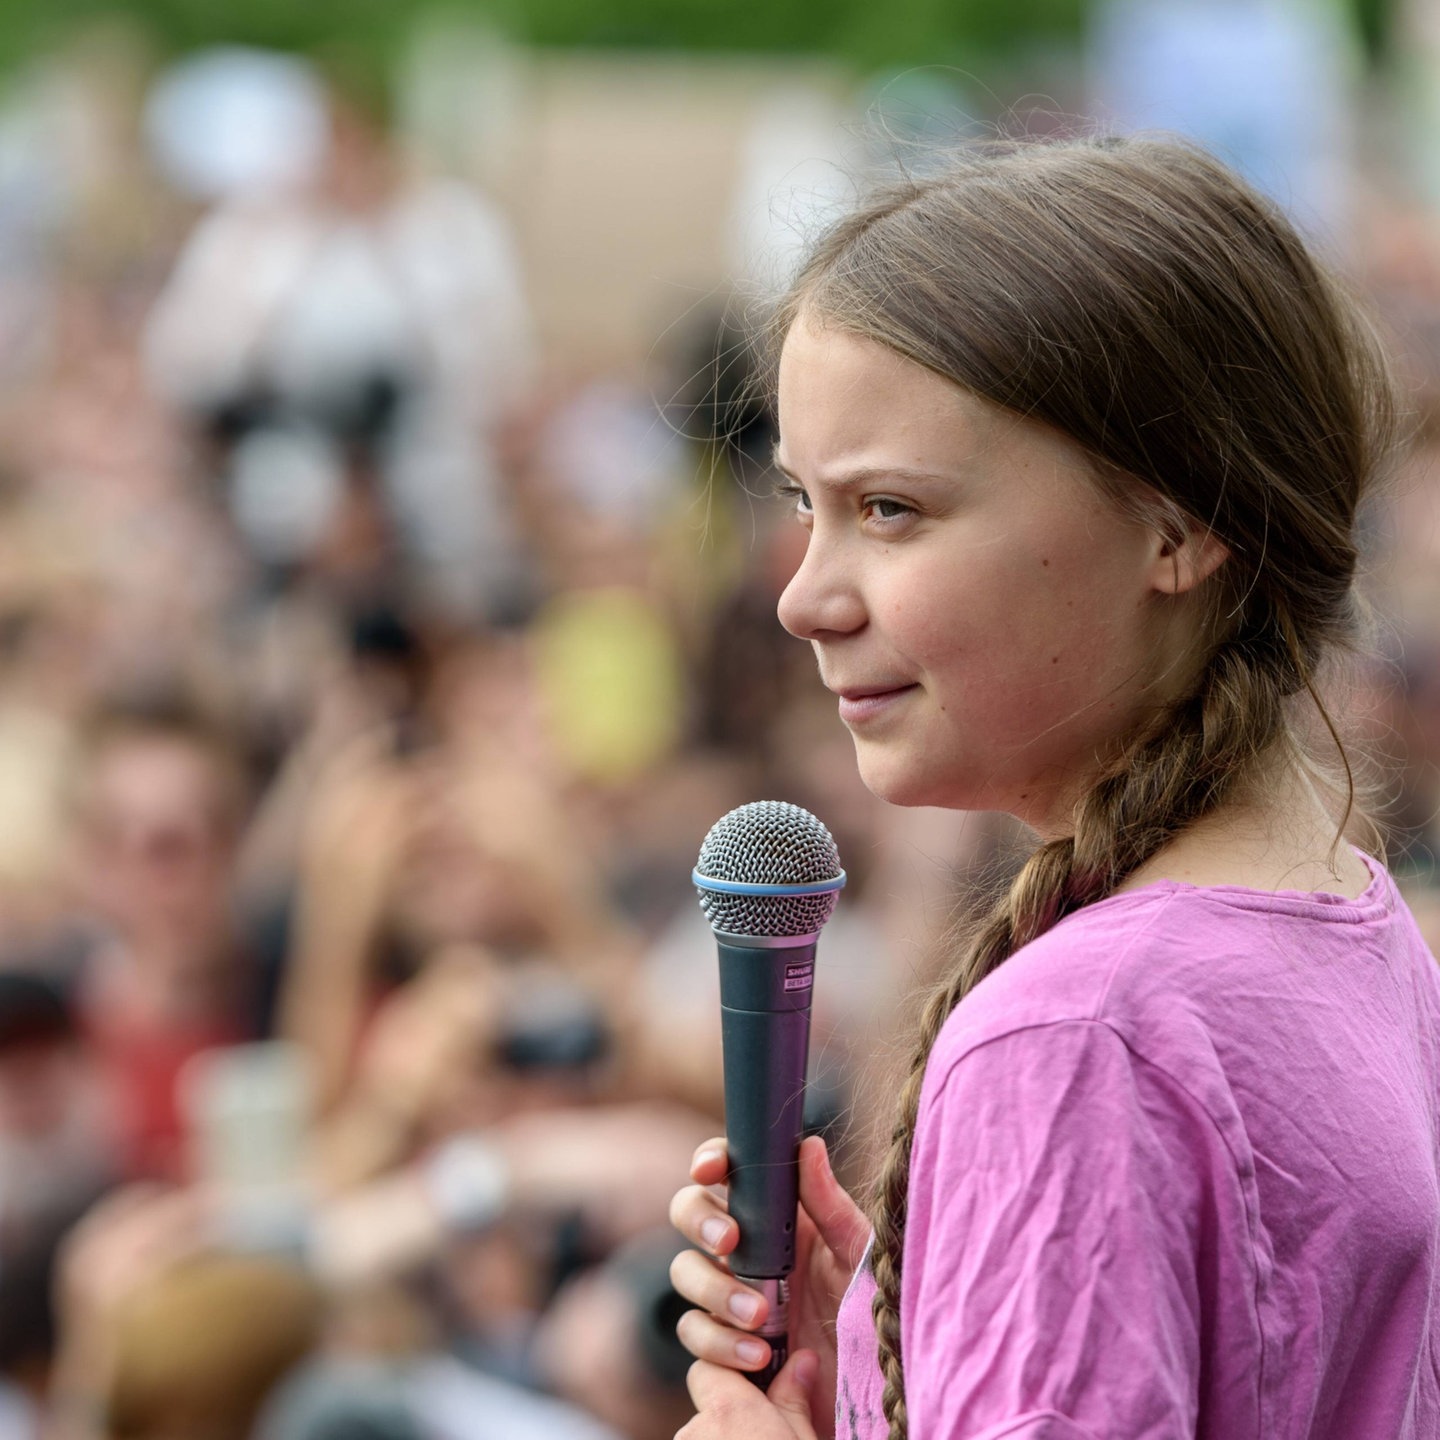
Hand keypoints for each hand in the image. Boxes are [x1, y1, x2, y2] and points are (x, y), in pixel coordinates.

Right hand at [669, 1135, 870, 1439]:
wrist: (871, 1389)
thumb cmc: (871, 1313)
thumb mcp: (859, 1256)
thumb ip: (831, 1206)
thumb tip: (808, 1144)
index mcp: (777, 1217)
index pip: (729, 1174)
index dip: (710, 1161)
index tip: (709, 1169)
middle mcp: (746, 1249)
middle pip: (689, 1212)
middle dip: (700, 1221)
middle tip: (730, 1242)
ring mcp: (728, 1295)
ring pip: (685, 1272)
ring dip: (713, 1291)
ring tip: (758, 1317)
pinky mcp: (724, 1344)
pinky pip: (695, 1336)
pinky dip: (719, 1344)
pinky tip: (758, 1356)